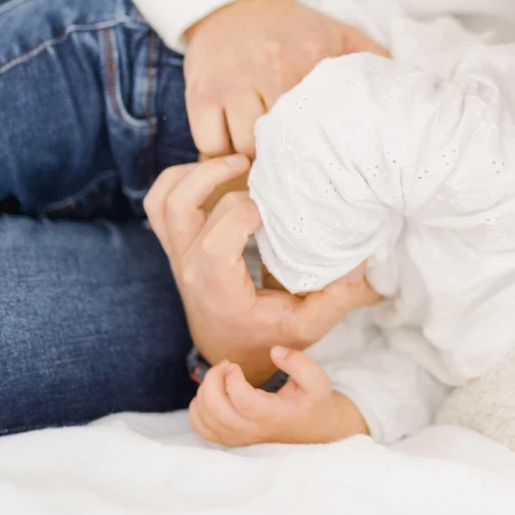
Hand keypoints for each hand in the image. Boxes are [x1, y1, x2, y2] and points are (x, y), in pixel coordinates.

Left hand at [144, 156, 379, 382]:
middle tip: (264, 171)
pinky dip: (178, 179)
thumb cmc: (268, 337)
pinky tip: (212, 173)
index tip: (278, 207)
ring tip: (236, 162)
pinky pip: (158, 202)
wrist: (227, 351)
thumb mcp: (309, 327)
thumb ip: (336, 299)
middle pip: (192, 206)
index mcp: (218, 288)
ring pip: (167, 199)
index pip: (219, 239)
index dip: (246, 212)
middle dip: (229, 181)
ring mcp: (176, 255)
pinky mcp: (174, 245)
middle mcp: (189, 268)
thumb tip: (356, 262)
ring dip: (197, 172)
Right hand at [182, 0, 387, 157]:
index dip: (328, 151)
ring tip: (269, 169)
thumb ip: (374, 61)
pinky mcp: (201, 95)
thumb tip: (410, 92)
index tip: (333, 167)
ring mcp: (232, 84)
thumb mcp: (340, 34)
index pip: (323, 122)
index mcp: (311, 58)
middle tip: (300, 176)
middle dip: (292, 163)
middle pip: (284, 142)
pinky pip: (211, 145)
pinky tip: (236, 157)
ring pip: (246, 150)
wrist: (233, 4)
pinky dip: (222, 159)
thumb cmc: (292, 29)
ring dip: (256, 164)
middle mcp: (271, 69)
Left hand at [189, 350, 368, 447]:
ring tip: (219, 378)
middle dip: (212, 380)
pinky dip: (197, 410)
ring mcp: (239, 437)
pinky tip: (211, 395)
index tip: (236, 365)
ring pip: (205, 419)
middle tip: (225, 366)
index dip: (232, 379)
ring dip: (204, 392)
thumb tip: (274, 351)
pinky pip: (201, 429)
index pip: (242, 400)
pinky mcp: (231, 439)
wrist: (314, 429)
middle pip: (216, 410)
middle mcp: (252, 430)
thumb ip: (299, 362)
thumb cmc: (313, 402)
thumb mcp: (317, 379)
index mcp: (272, 416)